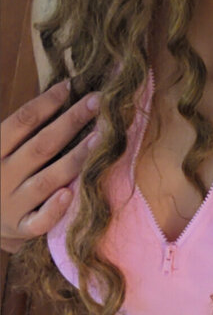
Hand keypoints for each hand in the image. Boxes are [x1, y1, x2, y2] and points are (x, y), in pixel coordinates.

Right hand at [1, 80, 100, 252]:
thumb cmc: (1, 175)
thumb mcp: (3, 150)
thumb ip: (26, 131)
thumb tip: (65, 92)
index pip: (21, 122)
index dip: (45, 103)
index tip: (70, 86)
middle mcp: (1, 176)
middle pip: (40, 146)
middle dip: (71, 122)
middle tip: (97, 102)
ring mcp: (11, 204)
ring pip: (46, 181)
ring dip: (75, 160)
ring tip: (100, 140)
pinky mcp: (20, 228)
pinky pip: (39, 222)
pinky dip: (54, 210)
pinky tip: (70, 195)